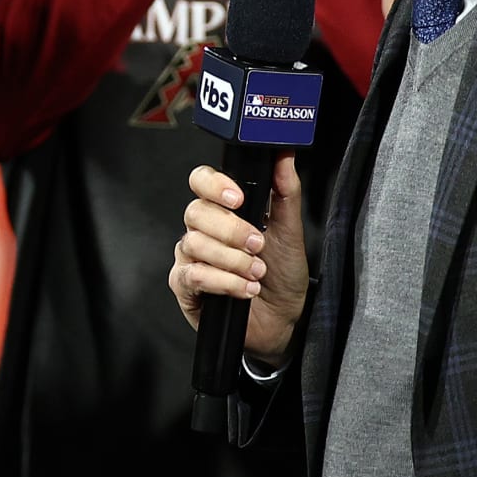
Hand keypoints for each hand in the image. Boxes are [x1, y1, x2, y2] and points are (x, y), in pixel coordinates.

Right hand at [172, 157, 310, 362]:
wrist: (284, 321)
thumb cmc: (282, 276)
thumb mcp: (291, 233)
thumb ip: (285, 193)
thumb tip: (285, 155)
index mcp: (223, 211)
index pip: (202, 181)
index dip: (214, 185)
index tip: (239, 199)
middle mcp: (202, 231)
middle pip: (195, 212)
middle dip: (231, 230)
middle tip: (258, 245)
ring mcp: (190, 258)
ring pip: (194, 244)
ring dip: (233, 260)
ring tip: (256, 273)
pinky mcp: (185, 287)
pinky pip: (193, 275)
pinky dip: (224, 282)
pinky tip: (245, 289)